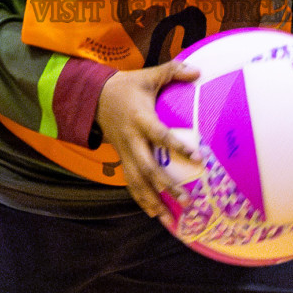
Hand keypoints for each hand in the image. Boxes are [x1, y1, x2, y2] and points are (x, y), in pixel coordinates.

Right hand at [95, 61, 202, 223]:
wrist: (94, 97)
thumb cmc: (127, 86)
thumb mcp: (148, 75)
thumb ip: (172, 71)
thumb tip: (198, 71)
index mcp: (139, 118)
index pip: (160, 135)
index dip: (177, 147)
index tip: (198, 158)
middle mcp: (131, 139)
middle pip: (148, 168)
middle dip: (166, 187)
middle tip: (187, 201)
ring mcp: (124, 152)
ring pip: (138, 182)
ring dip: (154, 202)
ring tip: (172, 221)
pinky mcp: (121, 159)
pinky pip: (130, 183)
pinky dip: (142, 200)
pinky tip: (155, 214)